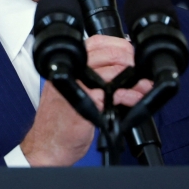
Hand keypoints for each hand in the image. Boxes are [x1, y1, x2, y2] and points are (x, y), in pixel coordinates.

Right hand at [21, 36, 152, 165]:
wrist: (47, 145)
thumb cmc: (60, 121)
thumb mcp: (75, 92)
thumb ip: (95, 77)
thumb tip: (126, 68)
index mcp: (68, 66)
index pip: (97, 42)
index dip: (119, 46)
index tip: (131, 54)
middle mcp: (70, 73)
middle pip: (107, 54)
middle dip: (130, 60)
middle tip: (140, 72)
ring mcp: (76, 88)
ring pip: (112, 71)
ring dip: (133, 79)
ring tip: (141, 87)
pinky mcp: (85, 105)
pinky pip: (113, 94)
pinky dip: (128, 96)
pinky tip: (133, 99)